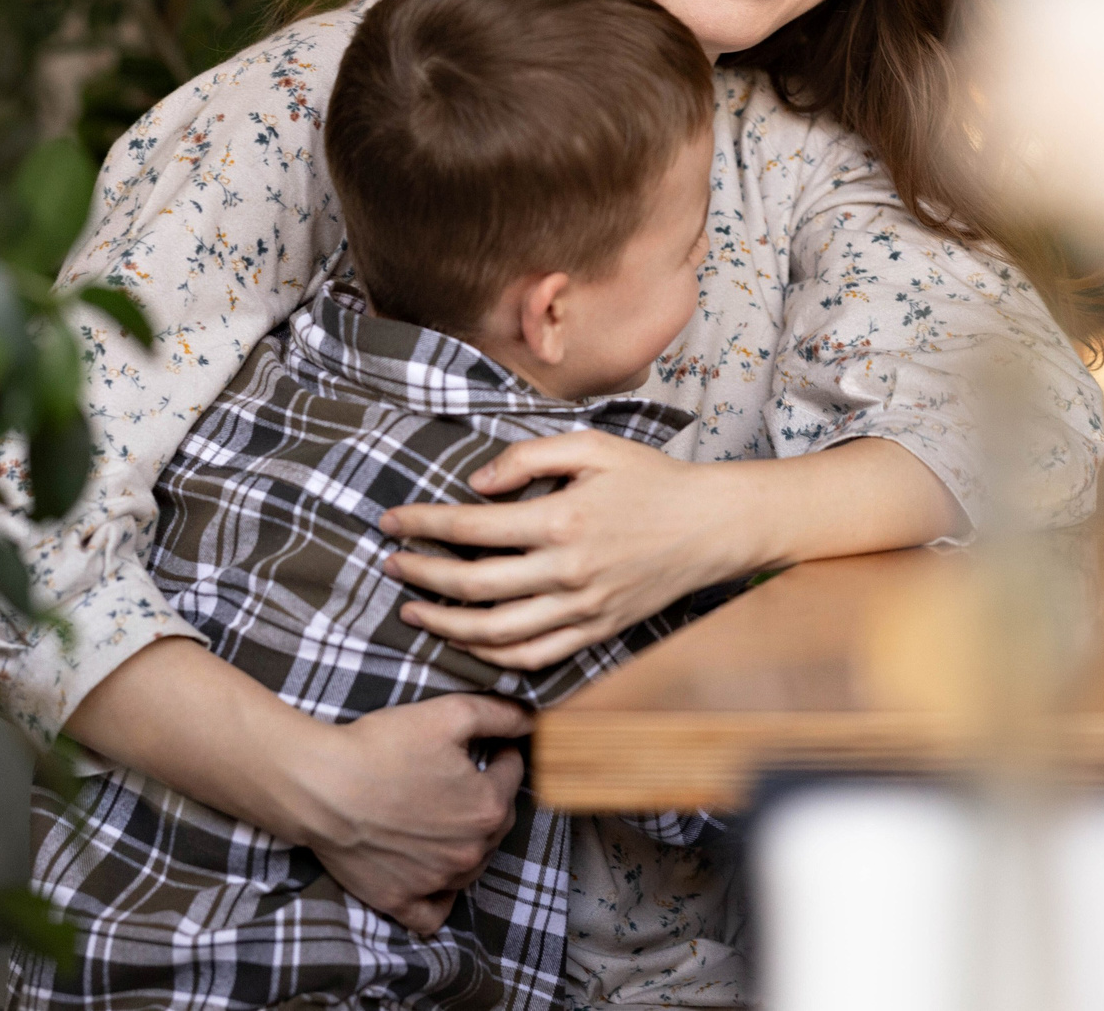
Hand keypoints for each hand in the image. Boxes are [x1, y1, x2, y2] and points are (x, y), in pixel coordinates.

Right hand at [294, 692, 531, 933]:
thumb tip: (532, 718)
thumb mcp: (448, 713)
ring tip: (443, 816)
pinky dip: (439, 896)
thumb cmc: (382, 748)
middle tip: (462, 777)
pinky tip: (434, 874)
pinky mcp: (401, 900)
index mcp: (487, 808)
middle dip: (487, 797)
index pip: (512, 775)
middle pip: (496, 822)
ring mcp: (436, 881)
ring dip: (467, 841)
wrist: (322, 787)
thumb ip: (499, 714)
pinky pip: (434, 911)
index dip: (502, 753)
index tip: (490, 744)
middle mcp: (469, 852)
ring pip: (471, 864)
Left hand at [379, 431, 744, 668]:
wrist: (712, 526)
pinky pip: (534, 657)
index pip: (471, 528)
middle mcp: (568, 571)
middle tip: (391, 564)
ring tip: (414, 609)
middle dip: (422, 575)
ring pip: (497, 633)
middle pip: (473, 585)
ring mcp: (583, 609)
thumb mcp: (592, 446)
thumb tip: (476, 484)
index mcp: (562, 519)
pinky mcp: (597, 631)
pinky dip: (493, 656)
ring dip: (446, 624)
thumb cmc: (652, 480)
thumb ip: (528, 455)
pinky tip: (468, 641)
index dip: (423, 524)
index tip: (392, 521)